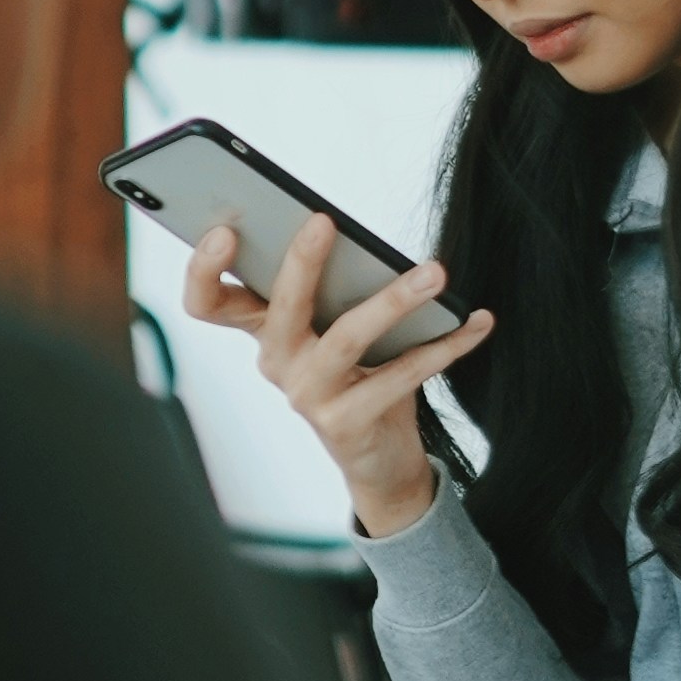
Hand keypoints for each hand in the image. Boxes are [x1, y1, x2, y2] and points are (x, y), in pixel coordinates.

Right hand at [181, 212, 491, 538]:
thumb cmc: (359, 375)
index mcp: (265, 331)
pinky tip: (477, 321)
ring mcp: (308, 396)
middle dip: (299, 263)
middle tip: (323, 221)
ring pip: (346, 337)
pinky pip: (400, 375)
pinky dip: (445, 345)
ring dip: (395, 300)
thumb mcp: (337, 328)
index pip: (209, 303)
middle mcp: (277, 363)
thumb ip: (335, 288)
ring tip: (435, 272)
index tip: (223, 231)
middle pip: (279, 309)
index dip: (204, 271)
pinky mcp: (345, 423)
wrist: (379, 459)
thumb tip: (363, 238)